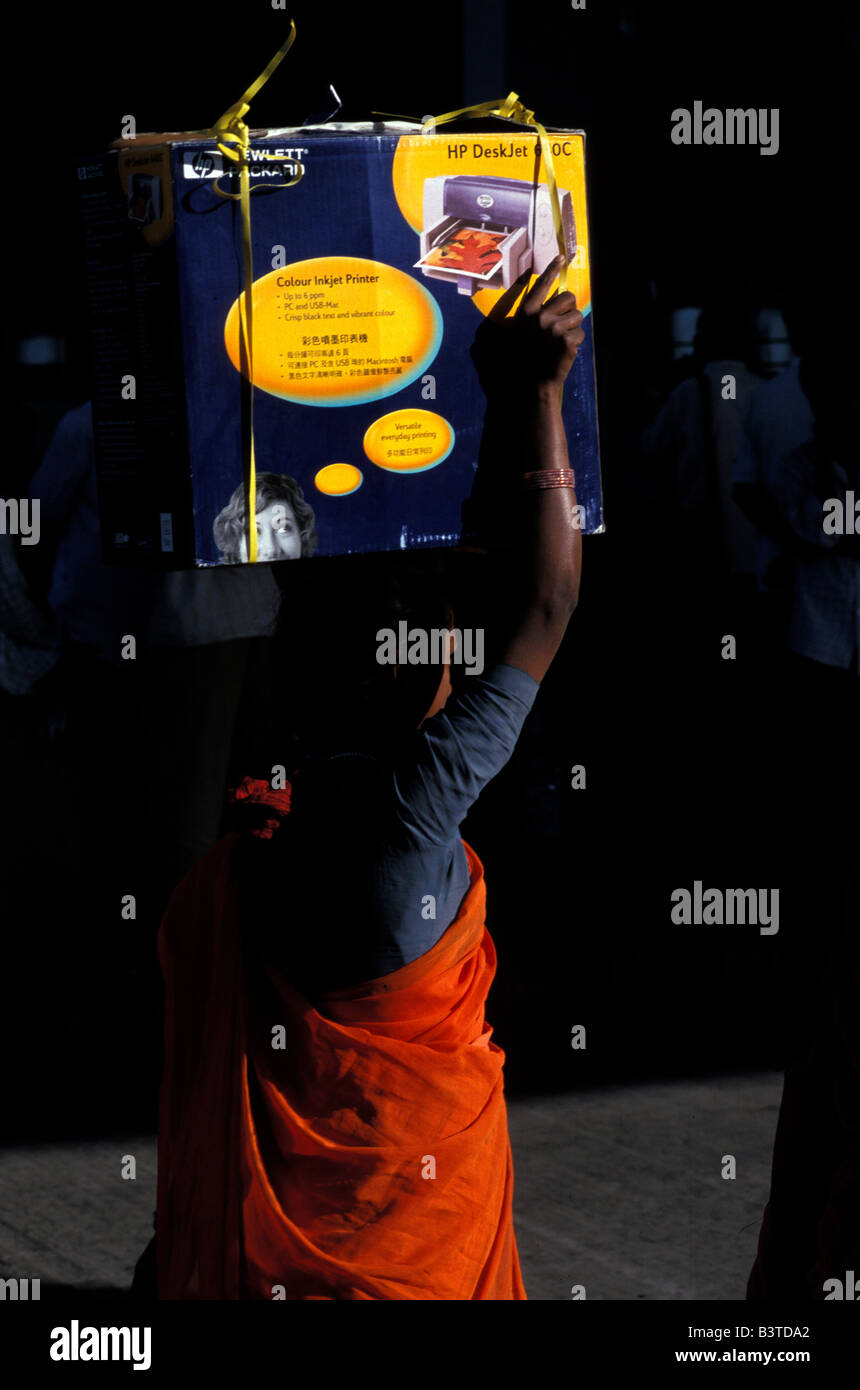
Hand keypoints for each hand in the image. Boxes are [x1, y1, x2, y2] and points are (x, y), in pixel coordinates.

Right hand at [469, 255, 584, 400]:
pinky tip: (562, 353)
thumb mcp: (516, 335)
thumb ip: (527, 317)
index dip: (552, 269)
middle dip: (569, 309)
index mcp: (526, 312)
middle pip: (568, 297)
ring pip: (577, 315)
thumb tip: (540, 304)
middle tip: (561, 324)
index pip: (542, 284)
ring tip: (559, 341)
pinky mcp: (568, 341)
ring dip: (573, 327)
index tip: (561, 257)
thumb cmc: (521, 361)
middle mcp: (540, 317)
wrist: (530, 385)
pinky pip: (580, 334)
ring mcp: (555, 328)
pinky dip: (575, 344)